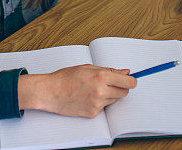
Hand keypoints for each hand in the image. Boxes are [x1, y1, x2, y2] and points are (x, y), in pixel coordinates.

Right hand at [18, 64, 136, 117]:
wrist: (50, 92)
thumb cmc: (65, 78)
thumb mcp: (87, 67)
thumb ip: (108, 70)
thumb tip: (124, 71)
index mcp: (101, 76)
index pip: (129, 82)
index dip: (131, 80)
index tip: (130, 79)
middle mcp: (101, 91)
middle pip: (124, 92)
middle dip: (120, 87)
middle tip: (110, 82)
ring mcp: (97, 104)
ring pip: (115, 100)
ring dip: (110, 94)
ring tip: (95, 88)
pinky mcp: (93, 113)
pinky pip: (104, 107)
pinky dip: (100, 102)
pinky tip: (88, 96)